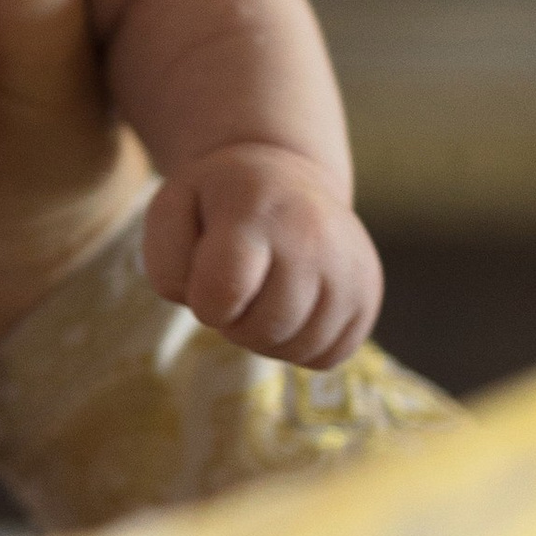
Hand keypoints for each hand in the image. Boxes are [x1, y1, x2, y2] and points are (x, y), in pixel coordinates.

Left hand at [143, 145, 381, 369]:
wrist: (287, 178)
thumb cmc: (219, 202)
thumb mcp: (172, 208)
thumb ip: (166, 262)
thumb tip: (207, 305)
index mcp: (257, 210)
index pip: (221, 295)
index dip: (203, 301)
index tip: (208, 275)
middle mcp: (313, 236)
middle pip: (261, 330)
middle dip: (234, 322)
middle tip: (238, 285)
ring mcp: (349, 267)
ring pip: (295, 349)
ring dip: (266, 336)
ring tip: (264, 293)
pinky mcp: (368, 296)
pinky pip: (325, 357)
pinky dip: (299, 344)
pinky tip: (292, 305)